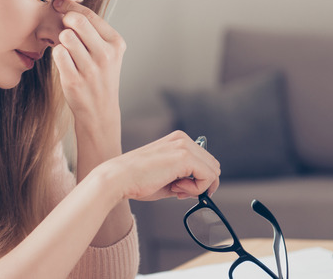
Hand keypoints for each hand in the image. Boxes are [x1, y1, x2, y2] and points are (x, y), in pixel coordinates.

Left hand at [51, 0, 124, 137]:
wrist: (100, 111)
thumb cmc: (99, 76)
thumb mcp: (106, 53)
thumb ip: (92, 32)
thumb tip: (65, 7)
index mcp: (116, 43)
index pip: (89, 15)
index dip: (69, 5)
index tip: (57, 3)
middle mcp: (106, 54)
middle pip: (76, 21)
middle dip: (65, 22)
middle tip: (62, 30)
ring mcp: (90, 68)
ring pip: (65, 36)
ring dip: (61, 41)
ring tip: (66, 50)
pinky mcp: (74, 80)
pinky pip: (57, 54)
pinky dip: (57, 55)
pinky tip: (63, 62)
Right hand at [103, 131, 221, 201]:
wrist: (119, 179)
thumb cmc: (136, 180)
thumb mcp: (166, 176)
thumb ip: (184, 178)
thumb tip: (202, 188)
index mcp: (177, 140)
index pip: (204, 160)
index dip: (198, 179)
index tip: (181, 189)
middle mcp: (182, 139)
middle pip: (212, 165)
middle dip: (201, 183)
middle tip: (180, 192)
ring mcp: (184, 146)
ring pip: (213, 171)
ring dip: (198, 187)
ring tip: (176, 190)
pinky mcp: (185, 157)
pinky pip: (208, 177)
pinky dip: (197, 189)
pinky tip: (177, 189)